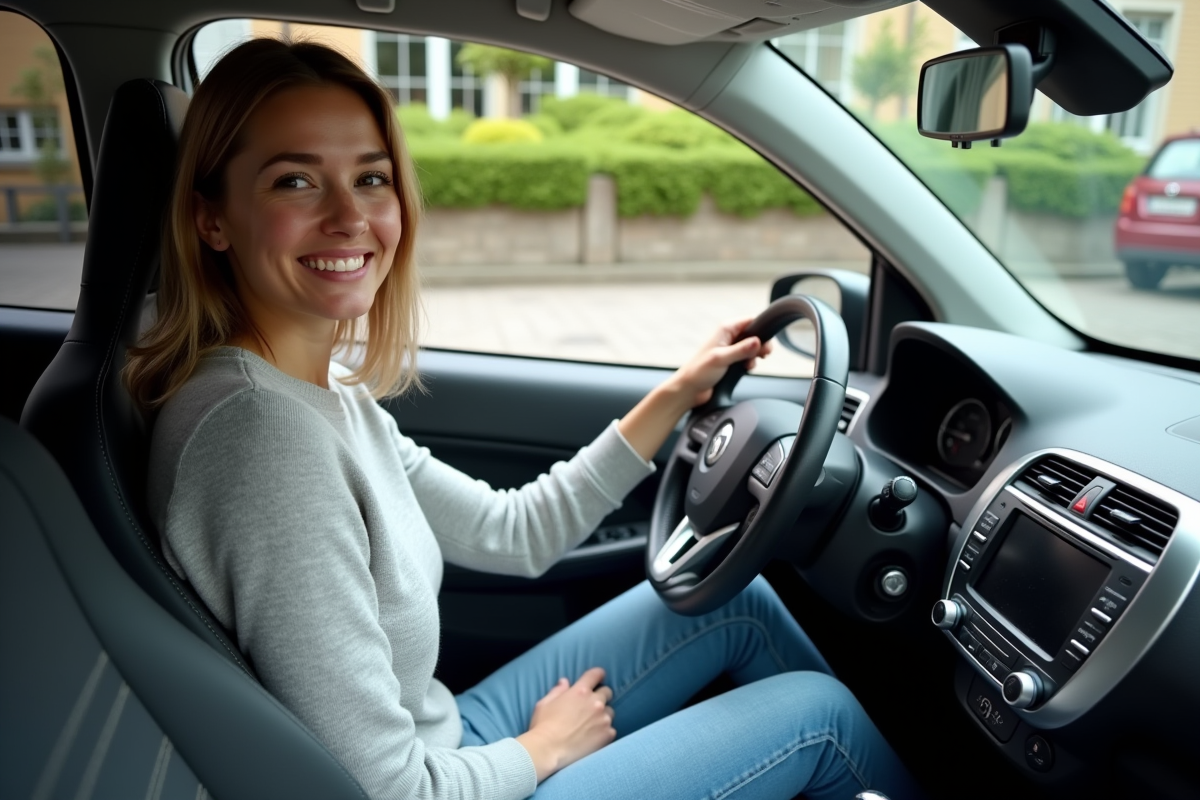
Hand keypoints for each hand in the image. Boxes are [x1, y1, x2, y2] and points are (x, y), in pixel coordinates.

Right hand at [516, 667, 615, 781]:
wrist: (547, 751)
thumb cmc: (542, 726)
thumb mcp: (544, 703)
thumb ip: (557, 691)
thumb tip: (565, 682)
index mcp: (580, 691)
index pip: (595, 674)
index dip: (598, 675)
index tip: (598, 677)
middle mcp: (595, 702)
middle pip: (607, 692)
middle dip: (600, 696)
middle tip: (591, 706)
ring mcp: (603, 719)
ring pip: (610, 712)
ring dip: (603, 715)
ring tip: (592, 725)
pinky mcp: (607, 735)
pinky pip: (611, 729)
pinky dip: (604, 732)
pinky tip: (594, 738)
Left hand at [666, 317, 772, 408]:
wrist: (690, 389)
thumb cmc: (699, 372)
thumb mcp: (721, 359)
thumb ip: (741, 350)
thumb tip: (758, 341)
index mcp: (725, 329)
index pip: (750, 320)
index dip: (761, 329)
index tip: (765, 342)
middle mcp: (728, 336)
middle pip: (754, 333)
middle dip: (761, 344)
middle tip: (763, 355)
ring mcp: (730, 348)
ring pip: (752, 346)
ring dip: (755, 355)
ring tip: (749, 364)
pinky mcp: (731, 360)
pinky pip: (747, 357)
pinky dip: (750, 362)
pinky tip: (746, 369)